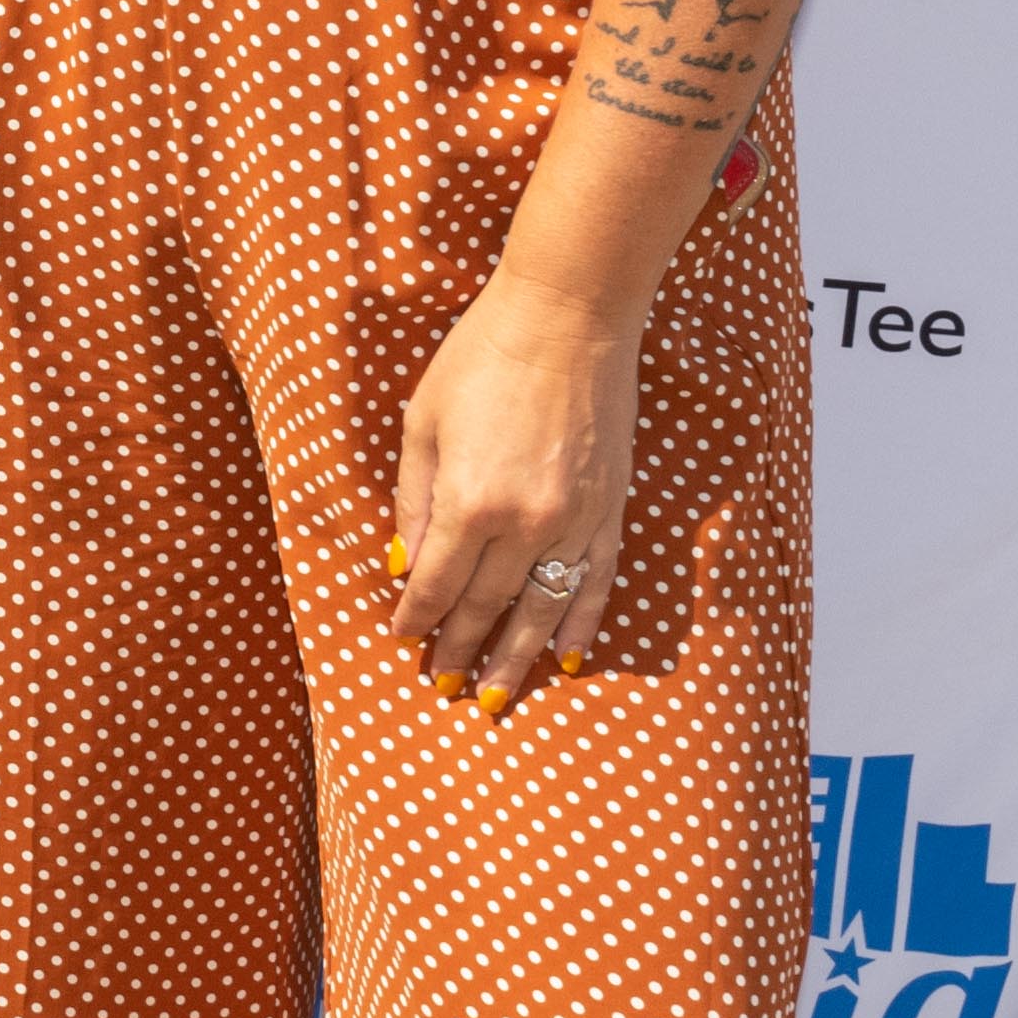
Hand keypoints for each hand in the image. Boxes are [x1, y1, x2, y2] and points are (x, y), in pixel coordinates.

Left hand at [386, 268, 638, 713]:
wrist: (566, 320)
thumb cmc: (480, 360)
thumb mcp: (422, 425)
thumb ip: (413, 503)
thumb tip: (405, 567)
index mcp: (467, 502)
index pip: (437, 584)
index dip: (418, 619)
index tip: (405, 641)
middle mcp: (524, 522)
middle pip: (487, 606)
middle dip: (462, 650)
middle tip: (445, 687)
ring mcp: (575, 521)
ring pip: (542, 608)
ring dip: (518, 657)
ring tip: (497, 697)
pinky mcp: (612, 510)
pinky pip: (595, 582)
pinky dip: (579, 623)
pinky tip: (564, 655)